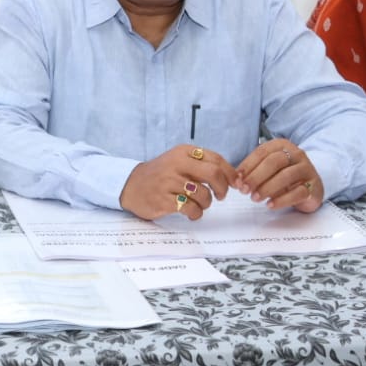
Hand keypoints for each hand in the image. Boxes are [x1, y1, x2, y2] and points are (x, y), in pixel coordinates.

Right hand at [119, 144, 235, 220]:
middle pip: (213, 173)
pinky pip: (190, 208)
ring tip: (199, 204)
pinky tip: (190, 213)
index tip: (235, 184)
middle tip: (221, 196)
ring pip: (203, 194)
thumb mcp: (178, 162)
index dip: (230, 173)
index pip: (216, 159)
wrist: (130, 186)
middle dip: (222, 188)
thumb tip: (233, 178)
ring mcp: (168, 182)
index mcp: (182, 152)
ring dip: (206, 203)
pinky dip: (196, 213)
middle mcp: (176, 164)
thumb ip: (201, 165)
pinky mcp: (163, 199)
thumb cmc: (160, 176)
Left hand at [235, 138, 323, 211]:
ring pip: (286, 176)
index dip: (248, 165)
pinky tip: (270, 205)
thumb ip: (253, 172)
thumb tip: (237, 180)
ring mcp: (307, 169)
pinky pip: (298, 192)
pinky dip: (282, 200)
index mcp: (282, 145)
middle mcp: (296, 154)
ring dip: (267, 188)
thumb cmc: (283, 176)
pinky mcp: (314, 186)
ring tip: (255, 198)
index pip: (262, 152)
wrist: (311, 187)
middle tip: (244, 190)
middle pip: (274, 162)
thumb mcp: (268, 170)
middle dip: (256, 177)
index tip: (238, 179)